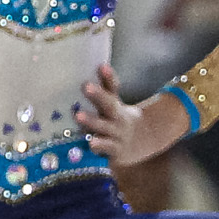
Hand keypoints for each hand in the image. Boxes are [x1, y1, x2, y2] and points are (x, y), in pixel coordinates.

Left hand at [75, 65, 190, 165]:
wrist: (140, 142)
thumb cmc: (116, 120)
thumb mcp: (112, 104)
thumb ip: (104, 88)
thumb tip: (97, 66)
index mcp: (114, 105)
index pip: (112, 88)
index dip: (108, 77)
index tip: (101, 66)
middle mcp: (117, 119)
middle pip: (109, 105)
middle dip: (98, 96)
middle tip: (86, 86)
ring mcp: (116, 135)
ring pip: (104, 127)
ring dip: (92, 122)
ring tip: (79, 115)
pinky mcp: (115, 152)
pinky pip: (106, 149)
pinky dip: (99, 147)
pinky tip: (91, 144)